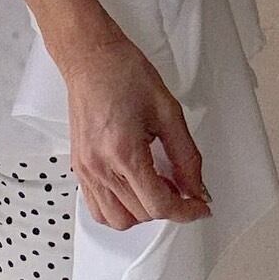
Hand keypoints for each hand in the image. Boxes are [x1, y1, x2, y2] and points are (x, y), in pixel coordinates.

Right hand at [55, 31, 211, 230]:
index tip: (200, 206)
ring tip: (155, 187)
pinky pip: (97, 208)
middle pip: (141, 214)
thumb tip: (196, 188)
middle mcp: (100, 166)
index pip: (159, 204)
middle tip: (181, 186)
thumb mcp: (168, 112)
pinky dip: (119, 210)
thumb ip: (186, 156)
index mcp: (124, 151)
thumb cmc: (124, 74)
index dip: (186, 211)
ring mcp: (85, 169)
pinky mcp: (78, 167)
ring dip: (142, 212)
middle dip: (168, 206)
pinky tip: (133, 190)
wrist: (91, 58)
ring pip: (117, 220)